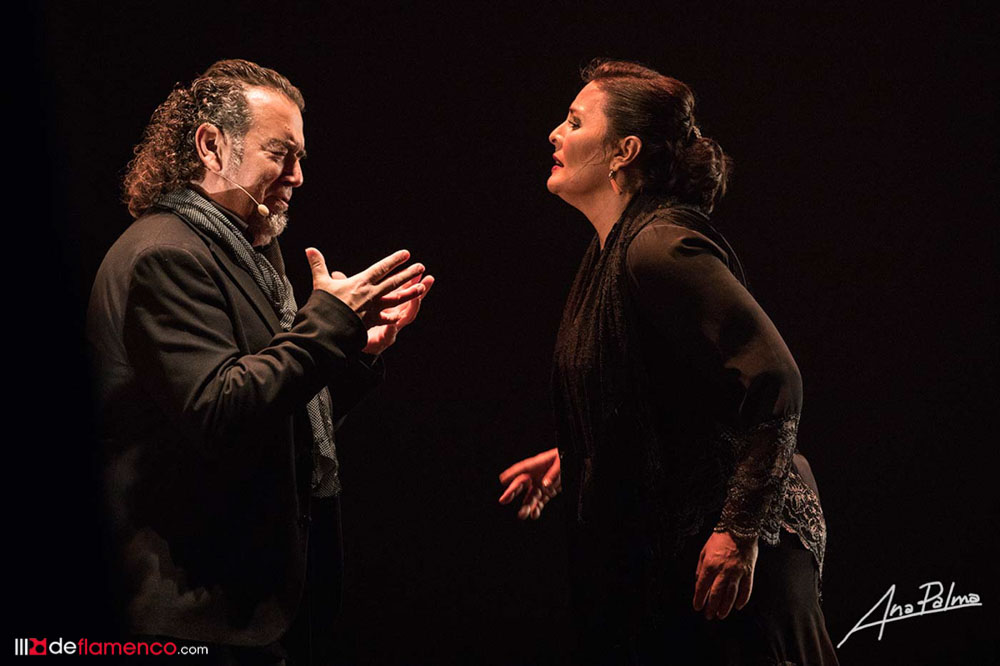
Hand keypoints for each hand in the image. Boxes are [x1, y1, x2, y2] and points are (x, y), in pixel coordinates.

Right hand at [306, 248, 425, 327]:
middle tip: (420, 266)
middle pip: (394, 282)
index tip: (406, 254)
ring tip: (422, 287)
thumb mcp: (321, 282)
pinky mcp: (372, 321)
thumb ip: (318, 265)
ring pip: (396, 299)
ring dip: (410, 293)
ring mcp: (374, 308)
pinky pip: (387, 318)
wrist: (326, 328)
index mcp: (361, 283)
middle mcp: (371, 294)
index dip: (394, 260)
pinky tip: (401, 315)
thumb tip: (309, 249)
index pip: (381, 268)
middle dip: (408, 274)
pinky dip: (393, 317)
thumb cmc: (324, 305)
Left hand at [363, 274, 434, 354]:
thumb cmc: (360, 324)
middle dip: (420, 290)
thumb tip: (338, 273)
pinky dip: (390, 330)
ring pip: (406, 317)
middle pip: (411, 301)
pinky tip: (392, 325)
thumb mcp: (358, 306)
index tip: (418, 271)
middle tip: (429, 279)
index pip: (402, 291)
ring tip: (417, 299)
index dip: (410, 281)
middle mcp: (395, 316)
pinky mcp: (383, 340)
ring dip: (412, 308)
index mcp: (389, 305)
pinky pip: (388, 335)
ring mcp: (392, 328)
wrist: (360, 346)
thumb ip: (356, 291)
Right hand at [498, 448, 560, 519]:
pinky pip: (540, 501)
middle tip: (503, 500)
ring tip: (522, 514)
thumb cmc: (567, 458)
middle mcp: (537, 474)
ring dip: (526, 505)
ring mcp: (542, 484)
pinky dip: (537, 509)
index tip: (503, 480)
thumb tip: (545, 484)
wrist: (576, 463)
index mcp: (539, 463)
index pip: (523, 468)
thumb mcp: (561, 463)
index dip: (512, 474)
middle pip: (522, 483)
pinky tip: (534, 515)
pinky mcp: (548, 492)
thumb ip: (553, 473)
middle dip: (512, 492)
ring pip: (530, 496)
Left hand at [692, 531, 757, 619]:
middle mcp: (723, 570)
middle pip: (716, 593)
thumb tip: (698, 582)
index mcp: (710, 564)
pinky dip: (742, 599)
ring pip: (731, 595)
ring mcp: (737, 572)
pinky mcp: (748, 572)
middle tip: (709, 616)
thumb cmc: (719, 538)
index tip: (697, 607)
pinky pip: (746, 589)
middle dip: (711, 607)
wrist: (739, 528)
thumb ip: (700, 568)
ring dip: (725, 607)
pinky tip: (738, 606)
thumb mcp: (704, 551)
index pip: (702, 586)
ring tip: (721, 615)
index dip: (699, 598)